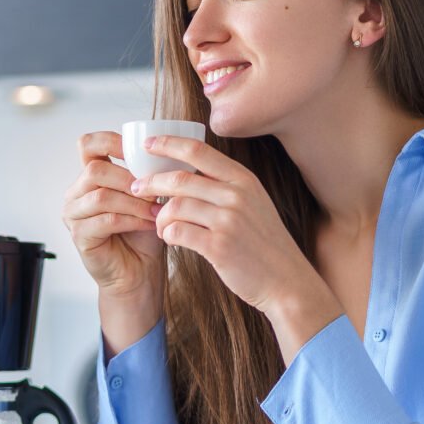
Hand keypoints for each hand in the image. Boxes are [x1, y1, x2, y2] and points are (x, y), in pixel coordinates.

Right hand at [61, 131, 165, 299]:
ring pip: (101, 197)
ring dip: (134, 203)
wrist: (138, 271)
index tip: (138, 150)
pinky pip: (106, 220)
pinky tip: (150, 224)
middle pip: (95, 170)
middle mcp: (76, 193)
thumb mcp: (148, 197)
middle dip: (129, 179)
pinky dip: (133, 220)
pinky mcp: (79, 236)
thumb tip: (164, 155)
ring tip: (156, 211)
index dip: (111, 141)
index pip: (88, 145)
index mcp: (90, 176)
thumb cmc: (142, 233)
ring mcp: (73, 215)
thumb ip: (147, 175)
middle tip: (153, 191)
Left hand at [130, 135, 342, 353]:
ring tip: (160, 225)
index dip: (168, 143)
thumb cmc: (263, 243)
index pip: (198, 150)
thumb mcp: (253, 203)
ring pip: (175, 207)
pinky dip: (167, 235)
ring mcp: (228, 221)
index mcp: (243, 180)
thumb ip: (224, 186)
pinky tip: (170, 239)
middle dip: (151, 182)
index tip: (148, 144)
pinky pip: (178, 232)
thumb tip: (183, 174)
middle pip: (179, 179)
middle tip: (136, 189)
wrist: (286, 280)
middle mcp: (236, 195)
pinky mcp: (219, 247)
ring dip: (159, 216)